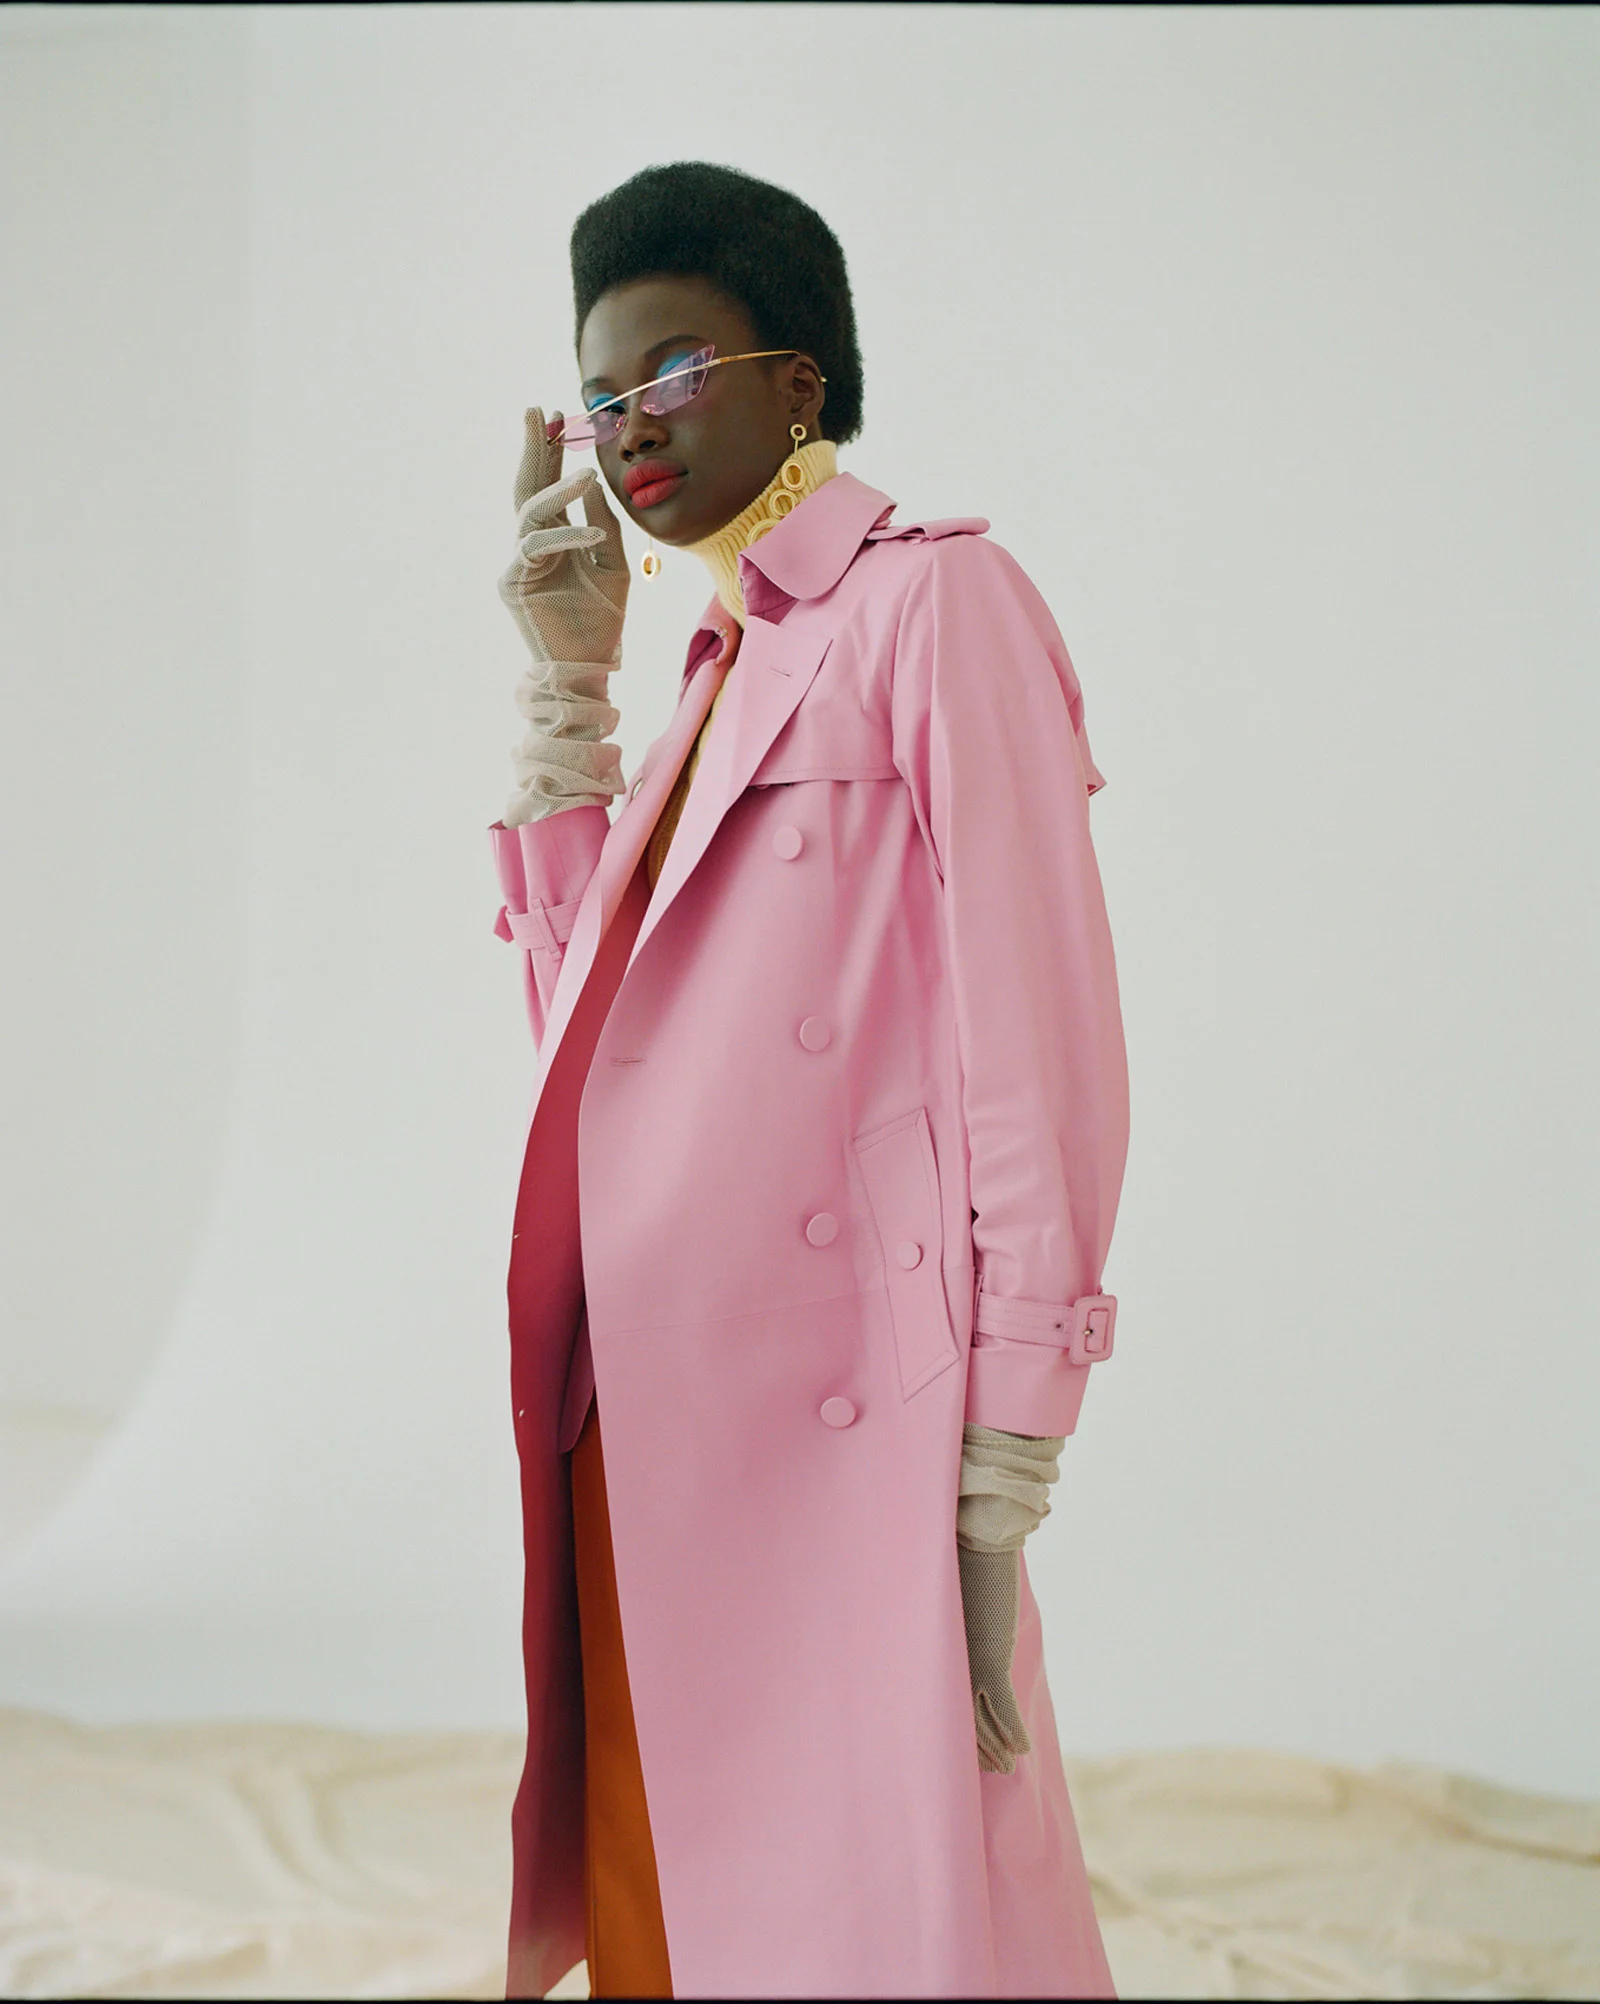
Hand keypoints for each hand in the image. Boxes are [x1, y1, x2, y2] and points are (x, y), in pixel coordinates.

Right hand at [498, 406, 628, 670]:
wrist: (589, 668)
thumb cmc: (602, 622)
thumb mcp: (614, 565)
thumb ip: (604, 523)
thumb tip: (593, 482)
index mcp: (558, 539)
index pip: (550, 486)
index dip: (553, 452)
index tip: (559, 416)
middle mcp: (535, 546)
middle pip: (529, 487)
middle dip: (535, 449)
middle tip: (538, 412)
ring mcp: (520, 563)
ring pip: (531, 512)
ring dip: (558, 490)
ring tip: (586, 473)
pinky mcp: (513, 583)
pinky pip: (537, 548)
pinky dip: (567, 538)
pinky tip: (595, 535)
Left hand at [957, 1543, 1030, 1773]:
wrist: (979, 1546)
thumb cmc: (968, 1565)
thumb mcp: (964, 1602)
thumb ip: (967, 1622)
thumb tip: (976, 1627)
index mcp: (942, 1651)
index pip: (947, 1702)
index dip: (962, 1731)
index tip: (975, 1751)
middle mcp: (951, 1662)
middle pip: (961, 1718)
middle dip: (980, 1748)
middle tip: (994, 1769)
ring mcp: (971, 1662)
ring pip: (980, 1720)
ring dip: (997, 1747)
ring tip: (1008, 1767)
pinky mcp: (991, 1658)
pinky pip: (1002, 1705)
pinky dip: (1012, 1730)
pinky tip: (1022, 1749)